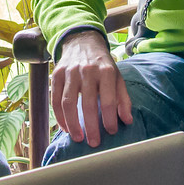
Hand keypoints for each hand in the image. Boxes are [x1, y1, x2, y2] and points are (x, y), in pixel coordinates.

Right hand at [50, 30, 131, 146]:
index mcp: (106, 71)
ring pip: (68, 103)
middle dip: (91, 126)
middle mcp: (87, 70)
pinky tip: (66, 127)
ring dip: (72, 124)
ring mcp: (70, 72)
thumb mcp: (117, 76)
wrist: (82, 41)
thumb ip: (123, 98)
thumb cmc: (102, 64)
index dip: (110, 118)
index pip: (108, 100)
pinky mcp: (57, 74)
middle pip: (88, 104)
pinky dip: (60, 116)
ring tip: (78, 138)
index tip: (111, 132)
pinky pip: (56, 99)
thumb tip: (127, 120)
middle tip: (94, 143)